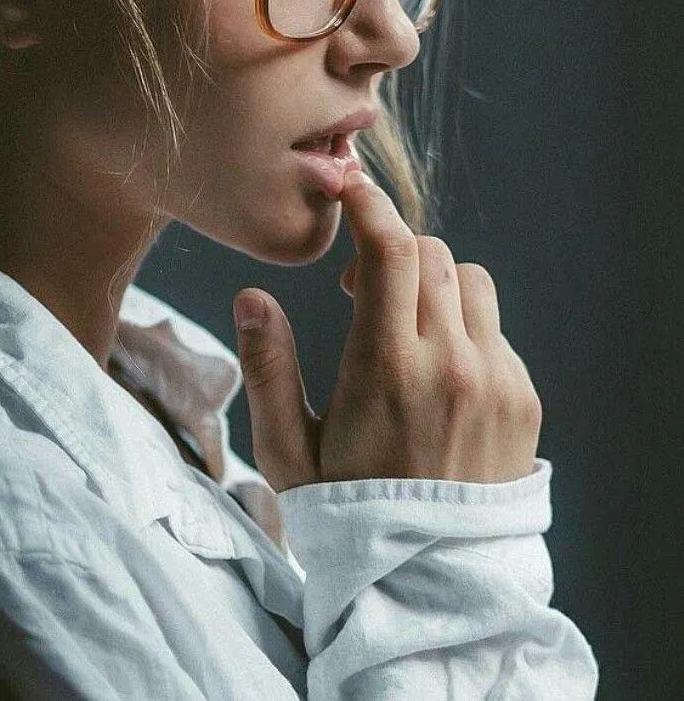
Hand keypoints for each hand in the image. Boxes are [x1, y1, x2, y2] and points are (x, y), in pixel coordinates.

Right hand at [232, 170, 541, 490]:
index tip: (350, 189)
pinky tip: (437, 372)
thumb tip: (251, 297)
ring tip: (404, 330)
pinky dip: (463, 326)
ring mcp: (496, 381)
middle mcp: (451, 365)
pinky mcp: (522, 399)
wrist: (427, 584)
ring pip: (470, 281)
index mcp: (387, 369)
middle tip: (362, 293)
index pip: (391, 250)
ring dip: (433, 285)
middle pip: (432, 254)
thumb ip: (266, 369)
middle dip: (393, 252)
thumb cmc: (345, 514)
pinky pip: (495, 329)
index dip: (370, 205)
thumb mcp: (287, 451)